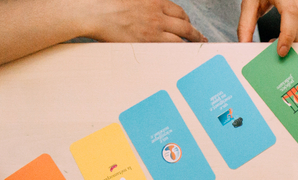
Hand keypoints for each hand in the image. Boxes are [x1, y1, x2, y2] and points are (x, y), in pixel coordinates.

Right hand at [80, 0, 205, 42]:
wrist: (97, 12)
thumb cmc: (109, 3)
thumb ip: (145, 4)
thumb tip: (152, 9)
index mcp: (155, 1)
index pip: (178, 11)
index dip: (185, 19)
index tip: (188, 24)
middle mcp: (157, 15)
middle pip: (184, 25)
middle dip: (195, 33)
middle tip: (200, 39)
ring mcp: (153, 30)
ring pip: (180, 39)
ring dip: (189, 44)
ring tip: (194, 49)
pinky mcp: (147, 42)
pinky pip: (168, 49)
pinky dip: (177, 52)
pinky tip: (181, 56)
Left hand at [238, 0, 297, 55]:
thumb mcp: (251, 2)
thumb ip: (246, 23)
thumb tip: (244, 43)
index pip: (291, 16)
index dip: (287, 36)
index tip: (281, 51)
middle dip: (287, 44)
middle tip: (270, 46)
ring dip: (293, 44)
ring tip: (277, 41)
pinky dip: (297, 40)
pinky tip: (284, 38)